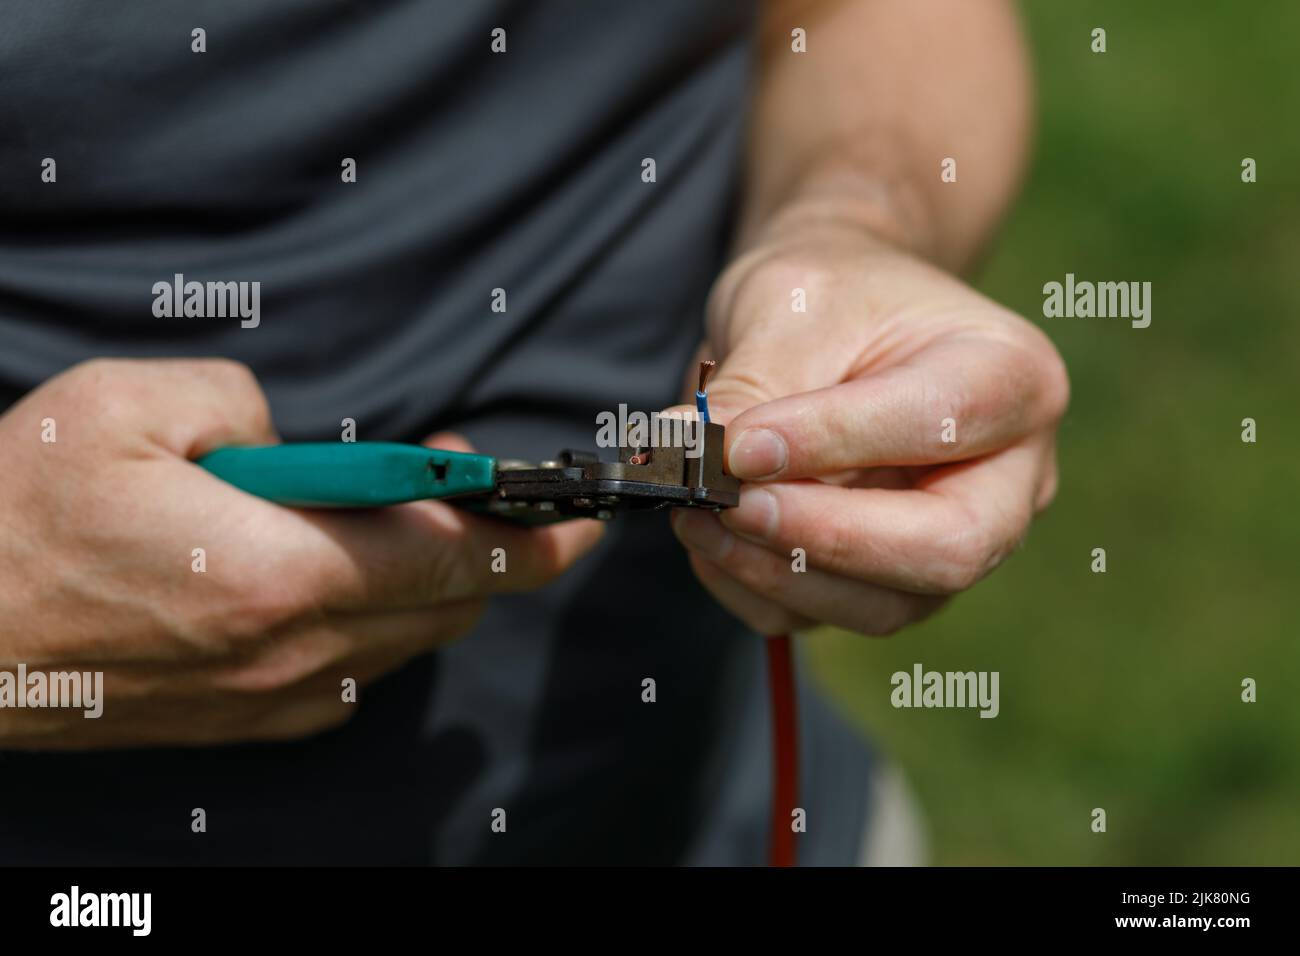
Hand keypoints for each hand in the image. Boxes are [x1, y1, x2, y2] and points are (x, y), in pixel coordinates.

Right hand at [0, 359, 602, 747]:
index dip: (533, 539)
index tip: (581, 520)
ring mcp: (272, 700)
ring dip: (427, 587)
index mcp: (280, 576)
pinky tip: (333, 577)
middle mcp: (294, 655)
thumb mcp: (123, 409)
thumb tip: (288, 437)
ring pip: (407, 645)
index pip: (456, 562)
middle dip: (485, 553)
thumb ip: (239, 402)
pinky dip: (376, 622)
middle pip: (448, 610)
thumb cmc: (13, 524)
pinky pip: (355, 672)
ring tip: (394, 524)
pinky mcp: (246, 722)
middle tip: (472, 494)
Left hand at [672, 213, 1068, 635]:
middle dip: (821, 538)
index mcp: (1012, 378)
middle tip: (727, 504)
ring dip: (775, 571)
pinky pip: (828, 617)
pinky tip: (710, 539)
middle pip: (945, 550)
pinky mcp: (895, 583)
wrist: (835, 316)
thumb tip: (687, 455)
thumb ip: (753, 382)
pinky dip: (756, 589)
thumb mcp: (790, 303)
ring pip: (884, 605)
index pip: (940, 424)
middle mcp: (1009, 478)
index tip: (740, 443)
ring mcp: (958, 542)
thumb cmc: (832, 295)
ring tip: (697, 513)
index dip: (834, 442)